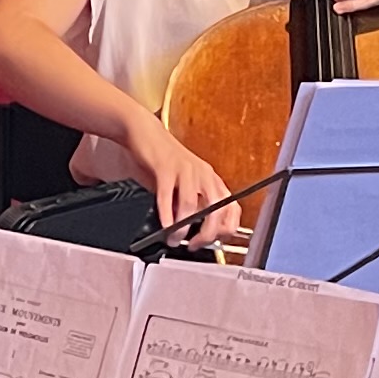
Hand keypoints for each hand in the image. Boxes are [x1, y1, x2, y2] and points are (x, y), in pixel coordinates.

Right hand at [126, 122, 242, 246]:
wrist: (147, 133)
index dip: (225, 229)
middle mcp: (203, 174)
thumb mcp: (185, 182)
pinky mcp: (165, 167)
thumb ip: (192, 204)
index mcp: (211, 179)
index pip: (232, 208)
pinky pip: (167, 195)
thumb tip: (193, 232)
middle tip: (194, 244)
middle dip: (206, 234)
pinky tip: (164, 225)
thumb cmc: (164, 159)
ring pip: (190, 204)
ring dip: (182, 227)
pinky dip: (166, 215)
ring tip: (173, 238)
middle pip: (216, 210)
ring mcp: (185, 170)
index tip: (212, 241)